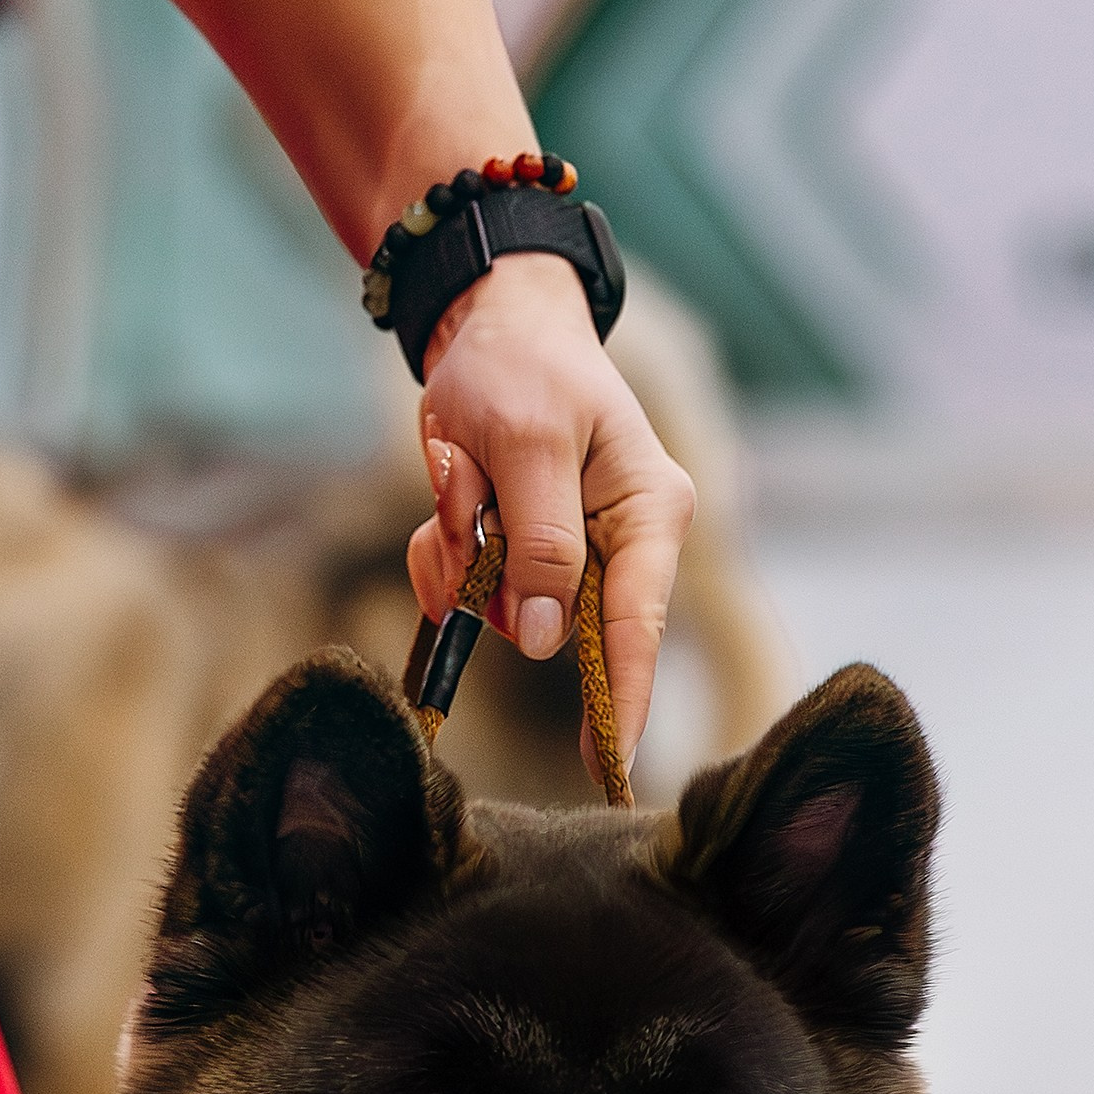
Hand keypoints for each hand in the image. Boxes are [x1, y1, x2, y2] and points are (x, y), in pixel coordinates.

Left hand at [407, 252, 695, 784]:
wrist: (488, 321)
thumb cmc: (522, 367)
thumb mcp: (526, 445)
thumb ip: (541, 544)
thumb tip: (544, 641)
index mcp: (649, 512)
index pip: (638, 626)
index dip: (623, 702)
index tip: (611, 773)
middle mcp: (621, 540)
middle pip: (554, 623)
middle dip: (493, 585)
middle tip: (464, 511)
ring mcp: (571, 550)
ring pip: (500, 608)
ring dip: (460, 558)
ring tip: (459, 480)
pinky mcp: (524, 550)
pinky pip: (472, 588)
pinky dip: (444, 554)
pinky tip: (450, 498)